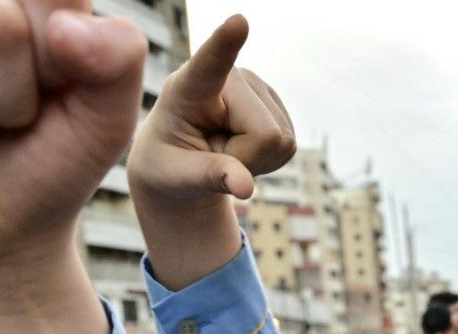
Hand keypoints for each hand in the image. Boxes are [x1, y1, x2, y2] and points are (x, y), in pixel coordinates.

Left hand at [130, 16, 294, 206]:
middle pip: (266, 134)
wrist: (178, 163)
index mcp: (188, 88)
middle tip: (216, 155)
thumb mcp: (177, 177)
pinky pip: (289, 144)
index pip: (209, 64)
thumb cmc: (168, 166)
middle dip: (247, 159)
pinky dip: (268, 158)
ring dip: (257, 159)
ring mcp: (256, 85)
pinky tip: (242, 148)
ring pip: (283, 141)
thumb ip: (210, 177)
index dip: (226, 44)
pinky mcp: (274, 100)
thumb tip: (246, 188)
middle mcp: (228, 77)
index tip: (238, 22)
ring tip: (225, 150)